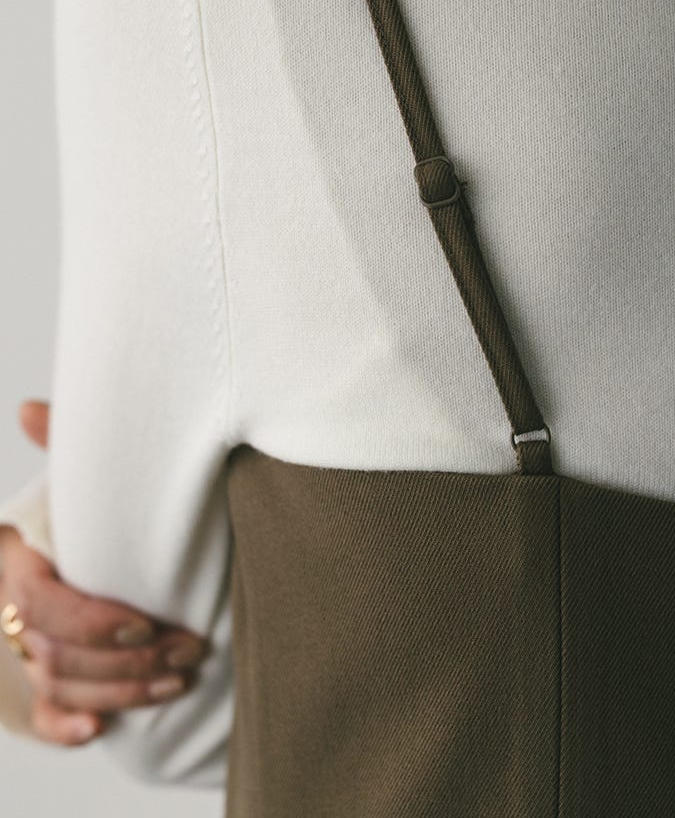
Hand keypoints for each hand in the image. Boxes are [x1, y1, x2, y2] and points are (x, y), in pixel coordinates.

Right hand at [0, 400, 211, 746]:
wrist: (97, 543)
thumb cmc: (90, 513)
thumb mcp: (79, 481)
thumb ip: (62, 448)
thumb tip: (29, 409)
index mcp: (16, 557)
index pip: (39, 601)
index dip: (91, 620)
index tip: (144, 623)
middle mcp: (10, 606)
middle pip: (55, 651)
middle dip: (126, 660)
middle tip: (189, 650)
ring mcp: (18, 647)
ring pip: (57, 685)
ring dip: (120, 691)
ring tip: (179, 680)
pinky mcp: (38, 682)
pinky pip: (39, 717)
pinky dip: (66, 728)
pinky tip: (100, 731)